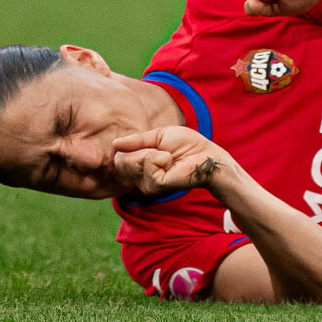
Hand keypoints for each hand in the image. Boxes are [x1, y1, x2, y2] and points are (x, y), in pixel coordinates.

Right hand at [111, 125, 238, 197]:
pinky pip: (147, 164)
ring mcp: (146, 184)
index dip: (128, 146)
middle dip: (139, 148)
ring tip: (168, 156)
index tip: (150, 143)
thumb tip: (115, 143)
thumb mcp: (158, 136)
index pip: (118, 157)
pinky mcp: (156, 186)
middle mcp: (140, 178)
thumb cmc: (186, 145)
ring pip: (131, 161)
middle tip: (160, 149)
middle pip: (120, 160)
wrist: (206, 155)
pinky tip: (171, 162)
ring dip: (151, 152)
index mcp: (140, 166)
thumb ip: (137, 141)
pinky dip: (160, 157)